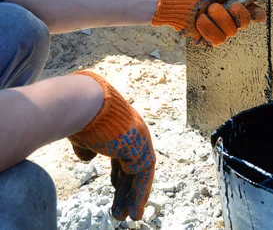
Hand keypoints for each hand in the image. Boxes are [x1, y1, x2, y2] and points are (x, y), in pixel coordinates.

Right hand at [67, 71, 155, 220]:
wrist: (84, 104)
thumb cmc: (79, 117)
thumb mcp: (82, 136)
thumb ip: (87, 147)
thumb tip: (86, 159)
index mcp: (120, 129)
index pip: (123, 155)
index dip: (119, 173)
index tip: (113, 188)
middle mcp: (133, 133)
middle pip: (132, 166)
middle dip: (126, 189)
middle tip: (122, 210)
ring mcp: (140, 139)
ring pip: (141, 174)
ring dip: (134, 197)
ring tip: (130, 218)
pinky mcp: (142, 148)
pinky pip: (144, 177)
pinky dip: (140, 195)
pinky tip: (134, 211)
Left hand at [151, 0, 266, 46]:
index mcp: (232, 2)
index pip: (251, 11)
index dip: (257, 14)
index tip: (258, 15)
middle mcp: (227, 17)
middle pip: (245, 23)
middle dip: (237, 12)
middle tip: (227, 4)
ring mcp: (218, 29)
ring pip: (231, 32)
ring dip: (218, 18)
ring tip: (205, 11)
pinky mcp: (208, 39)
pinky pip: (218, 39)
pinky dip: (208, 28)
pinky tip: (199, 21)